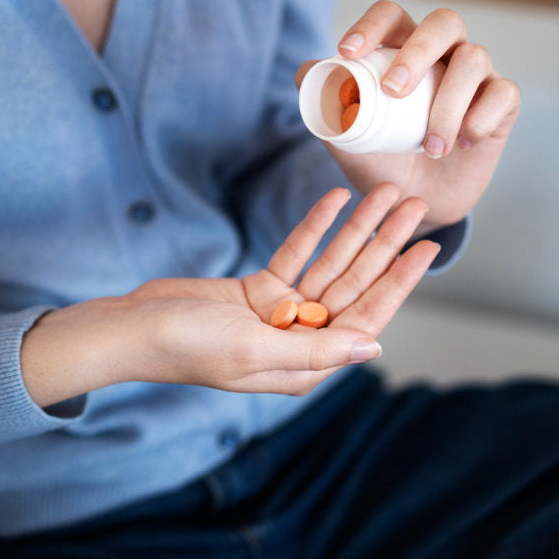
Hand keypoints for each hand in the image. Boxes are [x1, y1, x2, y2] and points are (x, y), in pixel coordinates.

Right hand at [21, 184, 439, 403]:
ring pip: (330, 264)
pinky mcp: (259, 291)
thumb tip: (373, 347)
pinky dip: (315, 226)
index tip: (426, 247)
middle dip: (385, 245)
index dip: (399, 281)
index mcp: (305, 364)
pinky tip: (336, 199)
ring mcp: (280, 313)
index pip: (365, 318)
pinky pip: (296, 253)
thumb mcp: (252, 351)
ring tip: (382, 194)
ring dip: (356, 229)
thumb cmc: (185, 347)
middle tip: (412, 206)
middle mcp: (300, 339)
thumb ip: (314, 351)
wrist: (132, 329)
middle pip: (354, 284)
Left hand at [296, 0, 520, 233]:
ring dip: (448, 104)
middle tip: (393, 91)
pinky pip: (503, 94)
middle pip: (444, 23)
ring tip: (430, 148)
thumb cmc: (380, 162)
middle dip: (418, 51)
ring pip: (474, 60)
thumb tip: (307, 72)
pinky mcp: (502, 104)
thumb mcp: (346, 139)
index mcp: (401, 49)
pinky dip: (480, 119)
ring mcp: (476, 76)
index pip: (391, 16)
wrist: (415, 204)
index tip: (347, 53)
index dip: (371, 26)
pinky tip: (462, 143)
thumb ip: (324, 105)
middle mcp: (442, 53)